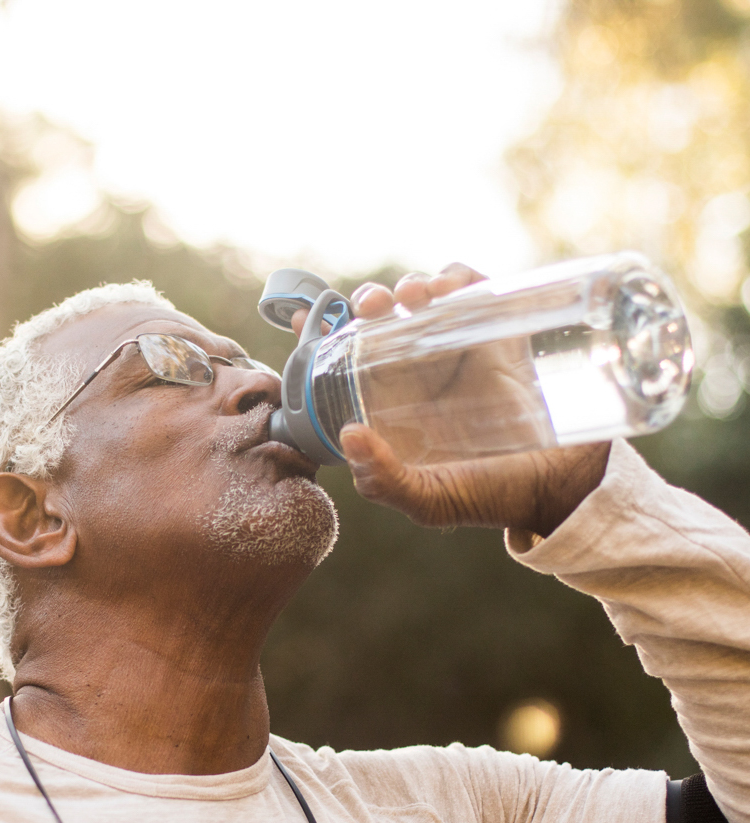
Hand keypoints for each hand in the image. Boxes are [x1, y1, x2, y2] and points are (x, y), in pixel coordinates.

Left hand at [321, 264, 609, 535]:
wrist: (561, 487)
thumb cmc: (489, 496)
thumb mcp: (429, 500)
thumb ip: (385, 482)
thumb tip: (349, 436)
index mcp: (392, 405)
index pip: (347, 360)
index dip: (324, 332)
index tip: (305, 317)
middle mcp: (421, 373)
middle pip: (383, 319)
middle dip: (369, 301)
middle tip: (370, 307)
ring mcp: (461, 350)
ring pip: (425, 298)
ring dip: (411, 284)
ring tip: (414, 296)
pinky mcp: (501, 333)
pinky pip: (475, 290)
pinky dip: (458, 276)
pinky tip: (450, 287)